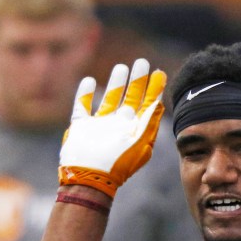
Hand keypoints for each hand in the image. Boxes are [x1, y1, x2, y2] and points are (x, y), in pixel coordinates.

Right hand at [58, 58, 166, 197]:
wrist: (90, 178)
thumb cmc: (118, 163)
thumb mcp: (140, 141)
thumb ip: (149, 120)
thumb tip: (158, 100)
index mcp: (135, 129)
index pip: (148, 104)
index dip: (154, 89)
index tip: (159, 72)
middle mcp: (119, 125)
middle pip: (130, 98)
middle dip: (137, 80)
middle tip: (142, 62)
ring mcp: (100, 125)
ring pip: (109, 98)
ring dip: (115, 83)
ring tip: (121, 67)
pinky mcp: (81, 126)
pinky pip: (83, 106)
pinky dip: (85, 93)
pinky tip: (90, 81)